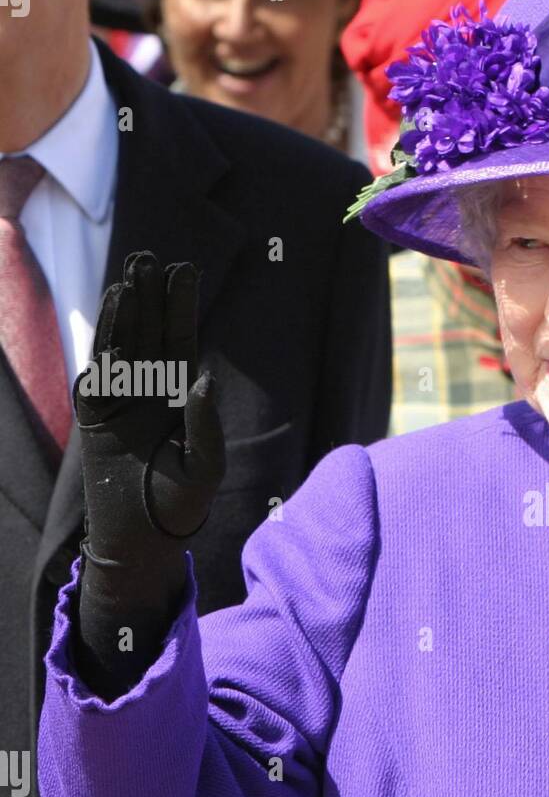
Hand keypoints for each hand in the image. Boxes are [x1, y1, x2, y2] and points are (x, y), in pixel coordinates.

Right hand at [75, 251, 223, 567]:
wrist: (141, 540)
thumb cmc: (179, 507)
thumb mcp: (204, 466)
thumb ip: (206, 425)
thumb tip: (203, 378)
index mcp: (180, 400)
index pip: (182, 343)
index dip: (182, 308)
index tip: (185, 270)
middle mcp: (151, 394)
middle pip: (151, 334)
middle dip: (152, 296)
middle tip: (152, 256)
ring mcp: (121, 402)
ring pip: (124, 344)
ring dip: (128, 308)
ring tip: (133, 271)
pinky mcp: (95, 416)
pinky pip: (100, 371)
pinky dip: (107, 340)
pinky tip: (114, 309)